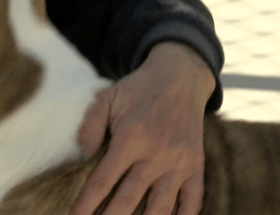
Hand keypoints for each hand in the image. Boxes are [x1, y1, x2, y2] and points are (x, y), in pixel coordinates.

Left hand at [71, 42, 215, 214]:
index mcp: (130, 138)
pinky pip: (193, 199)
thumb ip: (91, 124)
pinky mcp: (195, 165)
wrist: (180, 77)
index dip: (86, 204)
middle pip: (128, 200)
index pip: (102, 181)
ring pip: (160, 207)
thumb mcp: (108, 97)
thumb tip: (83, 154)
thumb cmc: (138, 90)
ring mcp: (179, 162)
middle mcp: (156, 153)